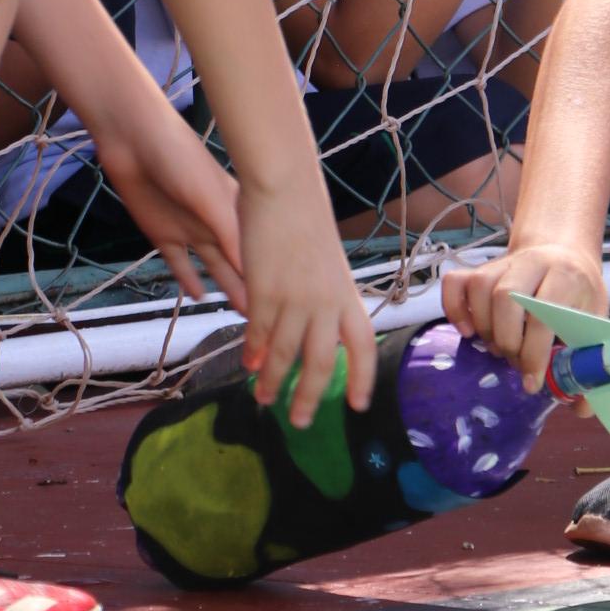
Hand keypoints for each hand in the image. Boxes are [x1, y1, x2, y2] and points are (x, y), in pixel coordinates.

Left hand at [91, 85, 246, 311]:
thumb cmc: (182, 162)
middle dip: (251, 289)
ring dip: (226, 288)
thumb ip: (232, 238)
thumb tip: (256, 279)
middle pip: (237, 264)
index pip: (257, 252)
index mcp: (238, 211)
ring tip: (241, 315)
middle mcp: (218, 223)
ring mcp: (191, 230)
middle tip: (267, 322)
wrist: (133, 141)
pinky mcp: (163, 234)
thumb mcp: (212, 201)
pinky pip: (180, 263)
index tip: (284, 307)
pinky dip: (189, 280)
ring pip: (213, 267)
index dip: (268, 279)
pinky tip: (199, 297)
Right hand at [239, 177, 378, 427]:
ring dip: (272, 380)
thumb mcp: (327, 263)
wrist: (285, 189)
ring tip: (264, 399)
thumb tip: (312, 328)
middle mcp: (325, 303)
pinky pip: (258, 333)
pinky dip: (252, 352)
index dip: (362, 378)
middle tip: (300, 421)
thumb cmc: (306, 219)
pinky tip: (247, 364)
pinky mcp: (264, 292)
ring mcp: (294, 299)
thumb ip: (324, 296)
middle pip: (320, 363)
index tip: (358, 405)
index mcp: (347, 294)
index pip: (362, 346)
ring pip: (283, 354)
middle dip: (310, 397)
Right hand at [444, 239, 606, 388]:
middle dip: (508, 341)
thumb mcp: (595, 319)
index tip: (533, 381)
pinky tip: (467, 331)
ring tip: (499, 348)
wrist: (564, 254)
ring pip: (480, 288)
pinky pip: (455, 283)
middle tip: (516, 362)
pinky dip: (455, 309)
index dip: (535, 352)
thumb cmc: (579, 293)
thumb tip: (582, 408)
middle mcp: (532, 262)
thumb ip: (589, 360)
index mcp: (566, 275)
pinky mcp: (481, 268)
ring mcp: (503, 263)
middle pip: (506, 297)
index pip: (543, 312)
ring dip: (485, 328)